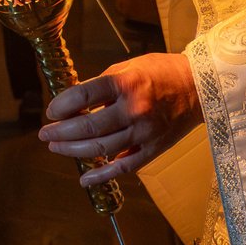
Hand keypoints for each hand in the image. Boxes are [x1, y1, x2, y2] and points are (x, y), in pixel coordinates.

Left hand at [39, 53, 197, 185]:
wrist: (201, 87)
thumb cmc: (161, 72)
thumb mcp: (128, 66)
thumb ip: (101, 85)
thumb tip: (73, 102)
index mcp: (126, 83)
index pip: (84, 96)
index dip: (62, 105)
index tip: (51, 111)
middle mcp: (135, 109)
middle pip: (88, 127)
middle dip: (61, 132)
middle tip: (45, 133)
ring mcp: (145, 132)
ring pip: (101, 148)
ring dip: (74, 151)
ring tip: (56, 147)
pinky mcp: (154, 149)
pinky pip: (124, 167)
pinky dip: (102, 175)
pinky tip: (84, 178)